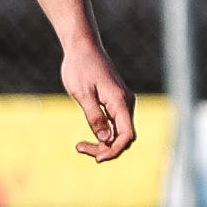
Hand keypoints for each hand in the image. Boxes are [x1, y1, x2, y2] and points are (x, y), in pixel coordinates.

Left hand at [61, 45, 137, 162]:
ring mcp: (123, 102)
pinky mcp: (116, 101)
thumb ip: (94, 116)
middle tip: (80, 148)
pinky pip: (115, 124)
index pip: (126, 135)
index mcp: (120, 102)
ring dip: (103, 143)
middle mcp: (126, 103)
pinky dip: (104, 133)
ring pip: (120, 131)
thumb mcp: (82, 94)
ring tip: (80, 145)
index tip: (96, 158)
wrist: (83, 48)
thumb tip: (104, 139)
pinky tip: (89, 137)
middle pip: (124, 137)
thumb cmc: (80, 68)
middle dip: (106, 148)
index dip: (114, 150)